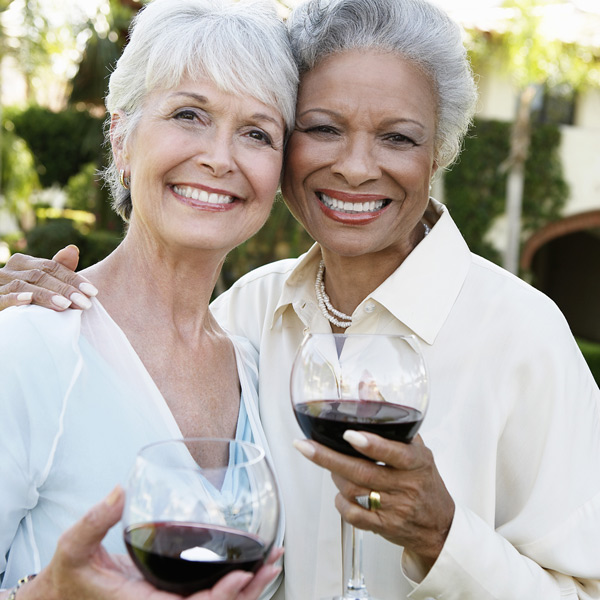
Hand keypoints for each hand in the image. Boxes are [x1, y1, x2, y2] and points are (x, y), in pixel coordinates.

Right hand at [0, 245, 96, 311]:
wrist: (0, 307)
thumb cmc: (23, 293)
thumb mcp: (41, 280)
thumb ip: (57, 267)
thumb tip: (73, 248)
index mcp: (23, 262)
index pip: (52, 267)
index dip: (74, 278)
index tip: (93, 291)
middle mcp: (9, 270)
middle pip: (41, 275)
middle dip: (65, 289)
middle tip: (84, 302)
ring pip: (23, 286)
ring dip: (46, 295)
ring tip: (66, 305)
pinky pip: (2, 298)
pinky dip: (15, 298)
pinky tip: (29, 301)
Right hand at [15, 487, 281, 599]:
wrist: (66, 597)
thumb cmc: (71, 578)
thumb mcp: (74, 547)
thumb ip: (95, 522)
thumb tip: (120, 492)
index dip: (219, 598)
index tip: (242, 576)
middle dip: (247, 591)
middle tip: (272, 564)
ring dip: (248, 588)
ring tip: (272, 564)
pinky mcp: (171, 595)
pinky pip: (207, 596)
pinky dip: (233, 584)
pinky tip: (251, 567)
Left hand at [293, 433, 453, 571]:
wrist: (438, 525)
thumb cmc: (423, 480)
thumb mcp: (417, 448)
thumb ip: (391, 420)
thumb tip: (367, 386)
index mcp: (415, 462)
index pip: (393, 452)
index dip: (371, 445)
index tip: (349, 435)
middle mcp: (405, 485)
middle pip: (361, 472)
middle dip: (328, 458)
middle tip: (305, 446)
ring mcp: (394, 508)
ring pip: (353, 491)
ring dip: (335, 476)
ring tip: (332, 465)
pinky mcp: (384, 526)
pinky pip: (353, 515)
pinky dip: (340, 502)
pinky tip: (341, 492)